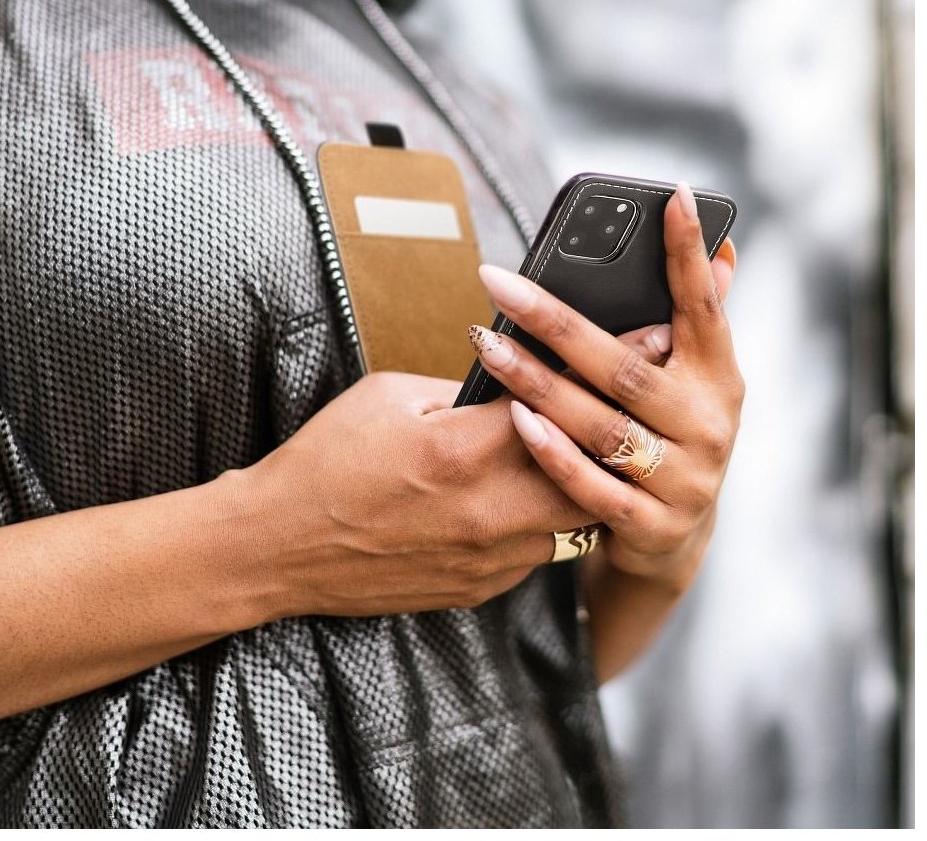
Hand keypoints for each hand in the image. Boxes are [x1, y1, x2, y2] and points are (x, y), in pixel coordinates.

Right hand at [238, 369, 606, 620]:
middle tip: (635, 398)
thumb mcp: (388, 397)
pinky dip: (545, 519)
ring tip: (590, 447)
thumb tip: (511, 385)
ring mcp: (490, 557)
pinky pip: (540, 551)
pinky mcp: (482, 588)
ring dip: (585, 478)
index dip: (609, 365)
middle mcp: (488, 509)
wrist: (281, 545)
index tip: (650, 342)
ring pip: (576, 515)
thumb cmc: (325, 463)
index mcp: (462, 449)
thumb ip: (461, 392)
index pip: (560, 397)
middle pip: (592, 466)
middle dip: (618, 427)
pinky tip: (526, 496)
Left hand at [468, 183, 743, 590]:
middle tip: (497, 281)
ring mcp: (683, 480)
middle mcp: (709, 426)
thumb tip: (721, 248)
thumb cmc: (671, 434)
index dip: (687, 254)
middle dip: (556, 321)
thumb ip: (698, 319)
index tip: (670, 196)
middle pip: (624, 367)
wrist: (676, 539)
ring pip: (600, 424)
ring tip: (486, 344)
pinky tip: (514, 416)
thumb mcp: (694, 380)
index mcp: (719, 378)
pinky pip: (591, 487)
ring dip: (537, 382)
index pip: (704, 307)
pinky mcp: (650, 526)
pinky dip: (553, 452)